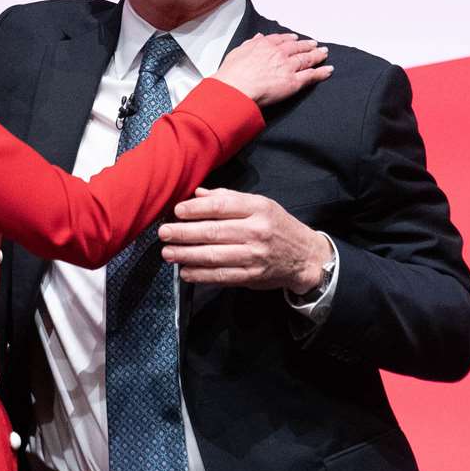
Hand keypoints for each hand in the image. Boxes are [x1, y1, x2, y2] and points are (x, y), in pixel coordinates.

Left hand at [157, 187, 332, 291]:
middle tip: (164, 233)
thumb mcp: (260, 204)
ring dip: (187, 255)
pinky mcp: (252, 276)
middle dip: (184, 233)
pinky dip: (201, 275)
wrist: (305, 257)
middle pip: (214, 232)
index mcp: (258, 208)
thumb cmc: (277, 226)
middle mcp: (257, 231)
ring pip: (215, 256)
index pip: (222, 206)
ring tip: (168, 252)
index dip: (196, 209)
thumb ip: (229, 198)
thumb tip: (196, 194)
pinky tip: (185, 272)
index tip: (176, 211)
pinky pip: (221, 276)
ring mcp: (254, 256)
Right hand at [212, 33, 331, 105]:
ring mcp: (288, 67)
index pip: (281, 39)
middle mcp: (279, 53)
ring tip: (324, 53)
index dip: (290, 39)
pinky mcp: (294, 82)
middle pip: (297, 47)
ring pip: (307, 58)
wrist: (236, 88)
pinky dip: (322, 72)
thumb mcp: (238, 52)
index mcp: (264, 45)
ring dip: (317, 55)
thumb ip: (250, 44)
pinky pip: (311, 75)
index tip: (295, 38)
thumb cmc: (232, 73)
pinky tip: (329, 70)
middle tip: (314, 44)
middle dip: (307, 45)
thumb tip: (257, 37)